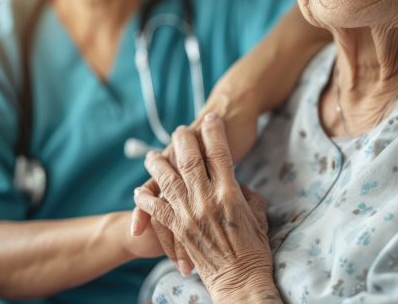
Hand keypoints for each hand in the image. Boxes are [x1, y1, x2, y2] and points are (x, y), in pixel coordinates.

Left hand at [131, 88, 259, 273]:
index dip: (214, 132)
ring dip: (158, 164)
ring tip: (151, 156)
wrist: (241, 280)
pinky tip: (138, 192)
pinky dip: (145, 199)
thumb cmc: (255, 251)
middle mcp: (207, 199)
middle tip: (180, 131)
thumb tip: (244, 190)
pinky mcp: (179, 229)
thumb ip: (251, 199)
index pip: (219, 154)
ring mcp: (190, 213)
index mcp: (230, 193)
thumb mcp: (260, 218)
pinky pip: (157, 209)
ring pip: (168, 180)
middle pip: (190, 160)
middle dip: (184, 140)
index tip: (212, 118)